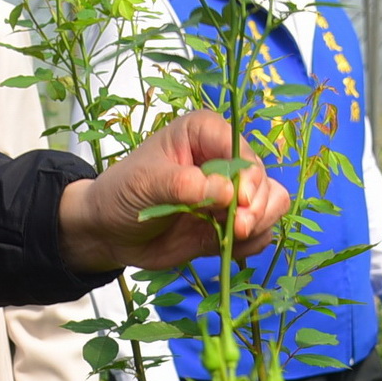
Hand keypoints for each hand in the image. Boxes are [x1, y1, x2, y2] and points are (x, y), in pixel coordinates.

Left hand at [58, 110, 290, 272]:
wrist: (109, 231)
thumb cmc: (121, 193)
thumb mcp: (145, 183)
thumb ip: (184, 185)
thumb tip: (227, 192)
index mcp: (204, 133)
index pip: (242, 151)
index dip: (248, 176)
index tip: (238, 201)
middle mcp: (224, 159)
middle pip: (264, 180)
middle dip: (256, 206)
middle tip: (234, 227)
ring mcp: (230, 193)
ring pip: (272, 205)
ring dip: (258, 224)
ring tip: (230, 236)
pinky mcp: (231, 222)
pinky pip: (260, 233)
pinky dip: (250, 244)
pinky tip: (225, 247)